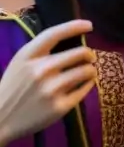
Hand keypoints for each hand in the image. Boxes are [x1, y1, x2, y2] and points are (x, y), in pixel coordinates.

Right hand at [0, 20, 96, 146]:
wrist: (0, 121)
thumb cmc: (13, 88)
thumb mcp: (20, 63)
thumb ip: (40, 50)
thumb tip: (72, 37)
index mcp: (28, 57)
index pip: (55, 34)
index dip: (75, 26)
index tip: (89, 26)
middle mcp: (41, 71)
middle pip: (80, 52)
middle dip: (89, 54)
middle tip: (89, 58)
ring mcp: (51, 90)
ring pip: (87, 71)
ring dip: (91, 69)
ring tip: (88, 72)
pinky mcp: (60, 107)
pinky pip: (85, 89)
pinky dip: (89, 84)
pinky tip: (85, 84)